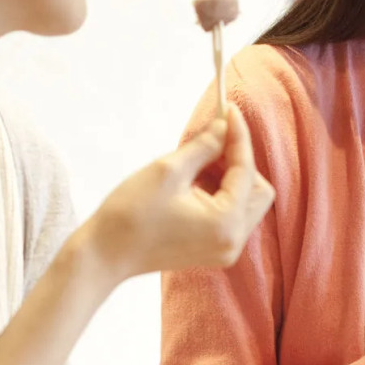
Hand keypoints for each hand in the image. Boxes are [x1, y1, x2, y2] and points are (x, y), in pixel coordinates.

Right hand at [79, 105, 274, 282]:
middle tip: (213, 139)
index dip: (238, 136)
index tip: (228, 109)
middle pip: (259, 190)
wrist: (105, 254)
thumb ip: (204, 146)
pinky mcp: (214, 250)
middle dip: (240, 161)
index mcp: (226, 223)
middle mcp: (233, 241)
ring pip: (247, 202)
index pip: (246, 170)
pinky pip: (232, 215)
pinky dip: (221, 193)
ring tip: (198, 160)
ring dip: (230, 176)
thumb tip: (224, 126)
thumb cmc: (131, 214)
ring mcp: (225, 250)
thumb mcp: (169, 170)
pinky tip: (195, 180)